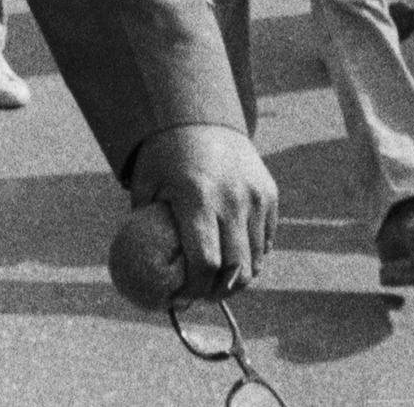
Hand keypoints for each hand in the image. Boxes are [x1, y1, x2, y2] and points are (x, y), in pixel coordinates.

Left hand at [124, 122, 274, 299]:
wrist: (202, 115)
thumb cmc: (164, 155)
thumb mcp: (145, 186)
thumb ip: (146, 227)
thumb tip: (143, 271)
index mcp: (197, 197)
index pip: (206, 262)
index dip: (195, 288)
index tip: (182, 297)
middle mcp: (232, 198)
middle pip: (236, 269)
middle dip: (219, 291)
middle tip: (201, 296)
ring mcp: (255, 196)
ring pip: (256, 259)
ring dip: (236, 277)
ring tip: (216, 280)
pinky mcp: (270, 194)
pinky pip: (266, 240)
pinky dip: (251, 255)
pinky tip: (231, 254)